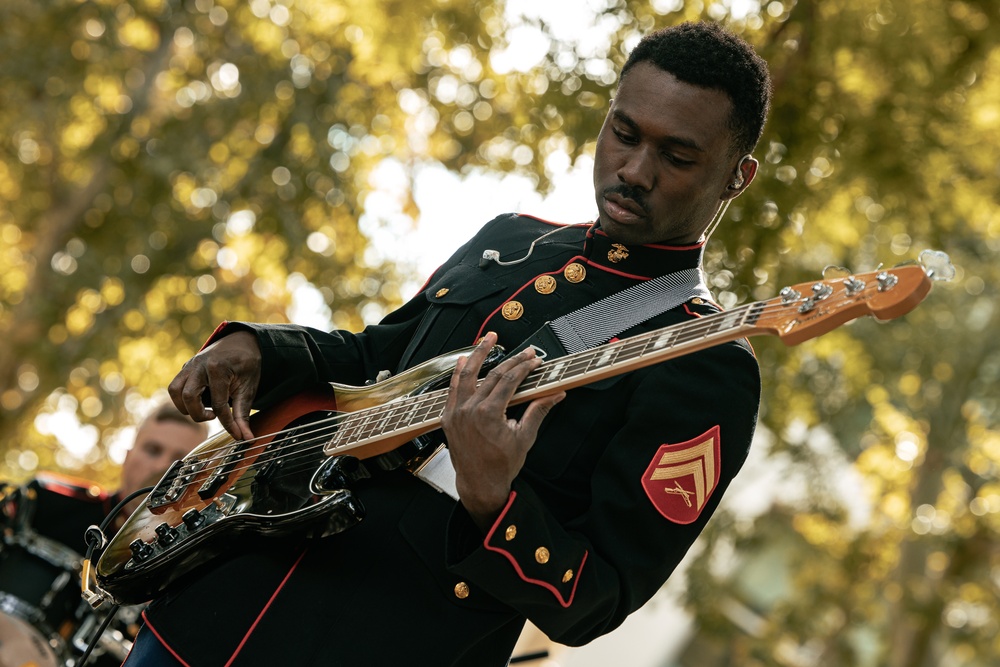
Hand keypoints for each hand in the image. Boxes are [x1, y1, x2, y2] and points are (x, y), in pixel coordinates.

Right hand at [168, 330, 260, 440]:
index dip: (227, 423)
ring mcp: (189, 365)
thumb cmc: (246, 365)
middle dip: (199, 414)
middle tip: (213, 416)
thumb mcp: (249, 387)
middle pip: (189, 397)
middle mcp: (199, 365)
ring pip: (175, 391)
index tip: (236, 434)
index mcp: (218, 368)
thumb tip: (246, 438)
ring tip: (204, 410)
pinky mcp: (185, 368)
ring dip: (185, 407)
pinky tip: (199, 401)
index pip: (218, 403)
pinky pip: (175, 387)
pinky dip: (182, 399)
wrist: (241, 342)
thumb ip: (243, 414)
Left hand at [442, 332, 564, 530]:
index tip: (534, 361)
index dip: (524, 367)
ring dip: (478, 354)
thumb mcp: (524, 438)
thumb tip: (555, 394)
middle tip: (524, 351)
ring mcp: (456, 412)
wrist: (480, 484)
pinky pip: (452, 389)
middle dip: (511, 360)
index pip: (509, 380)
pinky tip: (463, 361)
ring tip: (488, 339)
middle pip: (493, 374)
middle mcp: (470, 410)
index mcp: (489, 414)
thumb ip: (538, 411)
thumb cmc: (501, 465)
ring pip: (467, 375)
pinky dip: (458, 373)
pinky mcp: (448, 417)